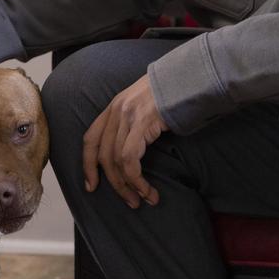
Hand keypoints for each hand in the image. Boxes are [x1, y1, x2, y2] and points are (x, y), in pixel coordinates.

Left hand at [82, 74, 168, 207]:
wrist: (191, 77)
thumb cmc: (174, 95)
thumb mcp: (145, 107)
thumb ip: (133, 125)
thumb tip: (131, 155)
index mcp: (113, 107)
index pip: (90, 139)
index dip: (87, 165)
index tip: (91, 186)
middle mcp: (116, 110)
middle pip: (103, 155)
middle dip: (114, 184)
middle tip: (128, 201)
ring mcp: (127, 116)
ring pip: (117, 161)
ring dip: (128, 186)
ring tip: (141, 199)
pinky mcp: (141, 123)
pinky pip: (130, 159)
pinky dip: (136, 179)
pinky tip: (146, 189)